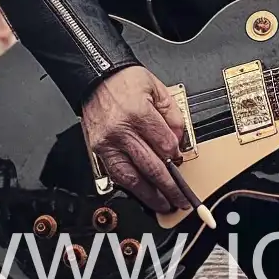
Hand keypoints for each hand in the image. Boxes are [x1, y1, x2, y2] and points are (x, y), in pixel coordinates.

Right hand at [79, 65, 197, 216]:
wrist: (96, 75)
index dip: (176, 156)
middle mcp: (122, 131)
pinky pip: (116, 176)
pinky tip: (142, 193)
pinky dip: (131, 188)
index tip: (179, 159)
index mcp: (138, 113)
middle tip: (182, 199)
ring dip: (151, 196)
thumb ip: (173, 115)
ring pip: (133, 178)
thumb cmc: (124, 80)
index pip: (165, 146)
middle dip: (170, 187)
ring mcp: (108, 143)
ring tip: (164, 204)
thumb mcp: (156, 88)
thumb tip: (179, 142)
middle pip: (152, 167)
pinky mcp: (99, 149)